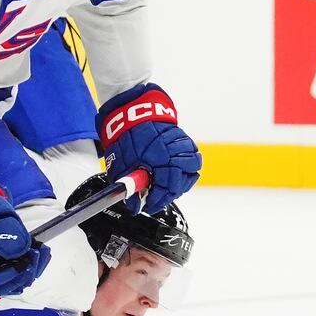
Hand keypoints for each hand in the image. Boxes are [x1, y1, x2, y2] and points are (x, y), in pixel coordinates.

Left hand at [97, 84, 200, 213]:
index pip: (168, 189)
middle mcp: (175, 152)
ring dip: (181, 180)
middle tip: (155, 196)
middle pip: (183, 182)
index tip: (148, 205)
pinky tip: (173, 169)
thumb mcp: (122, 164)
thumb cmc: (127, 134)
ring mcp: (182, 144)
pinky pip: (192, 155)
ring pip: (193, 168)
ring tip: (167, 184)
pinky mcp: (183, 138)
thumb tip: (135, 205)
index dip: (158, 201)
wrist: (133, 109)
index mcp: (161, 159)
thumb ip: (130, 186)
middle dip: (169, 193)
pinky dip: (186, 165)